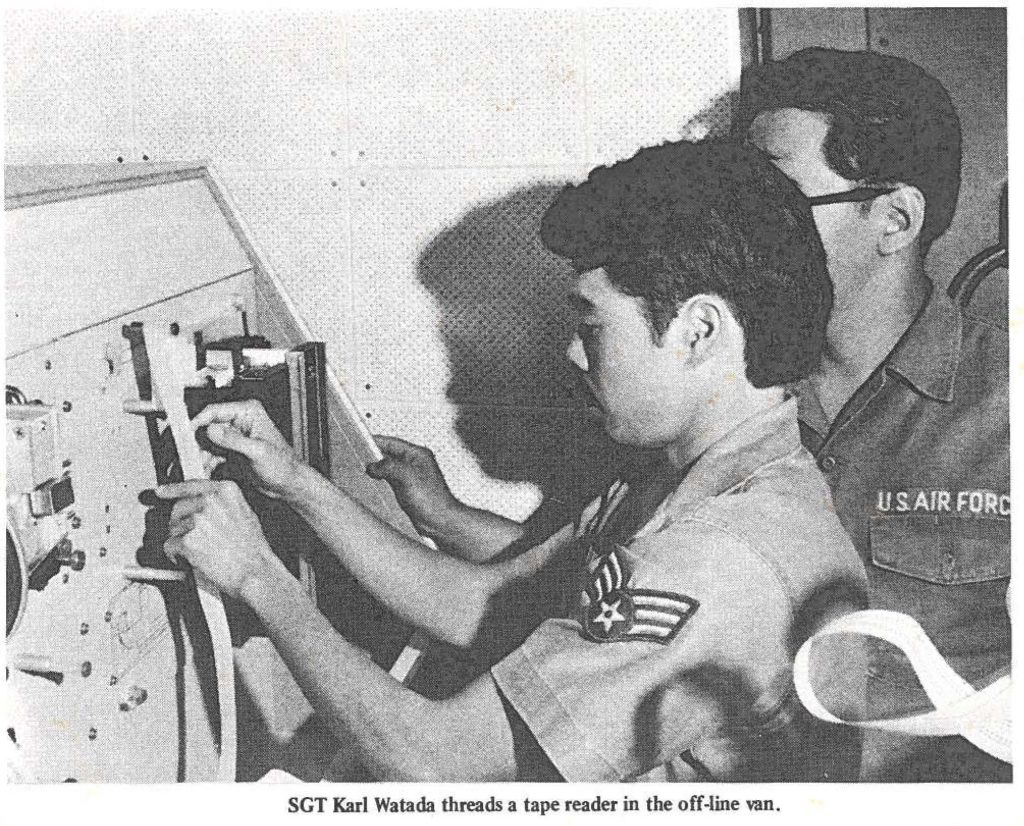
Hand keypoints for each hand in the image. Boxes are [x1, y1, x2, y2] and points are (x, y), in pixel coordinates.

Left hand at [156, 479, 286, 600]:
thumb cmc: (254, 551)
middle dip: (181, 525)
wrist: (256, 573)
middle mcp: (210, 500)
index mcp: (226, 490)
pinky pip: (168, 546)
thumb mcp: (245, 515)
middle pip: (177, 509)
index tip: (161, 492)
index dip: (173, 490)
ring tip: (202, 552)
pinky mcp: (187, 540)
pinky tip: (194, 561)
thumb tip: (200, 507)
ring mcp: (197, 519)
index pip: (191, 485)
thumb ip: (222, 505)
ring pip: (171, 529)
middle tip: (197, 541)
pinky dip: (176, 556)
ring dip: (180, 542)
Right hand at [191, 400, 299, 497]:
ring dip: (198, 456)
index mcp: (248, 412)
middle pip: (205, 427)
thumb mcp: (258, 451)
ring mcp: (233, 436)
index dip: (196, 423)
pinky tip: (202, 473)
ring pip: (205, 443)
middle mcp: (239, 421)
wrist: (288, 484)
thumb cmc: (284, 465)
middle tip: (183, 457)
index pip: (213, 411)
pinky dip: (204, 464)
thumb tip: (211, 430)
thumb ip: (233, 440)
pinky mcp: (230, 450)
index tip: (182, 436)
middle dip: (194, 443)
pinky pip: (210, 454)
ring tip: (191, 469)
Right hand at [366, 436, 460, 536]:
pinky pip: (389, 481)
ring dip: (377, 470)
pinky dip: (380, 482)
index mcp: (417, 455)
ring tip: (362, 472)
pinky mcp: (407, 490)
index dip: (375, 441)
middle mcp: (414, 464)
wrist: (440, 523)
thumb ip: (387, 467)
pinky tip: (372, 486)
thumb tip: (373, 466)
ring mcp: (410, 477)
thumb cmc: (433, 501)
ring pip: (388, 469)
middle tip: (358, 459)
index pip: (392, 442)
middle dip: (373, 456)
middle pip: (388, 454)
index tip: (360, 442)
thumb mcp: (407, 477)